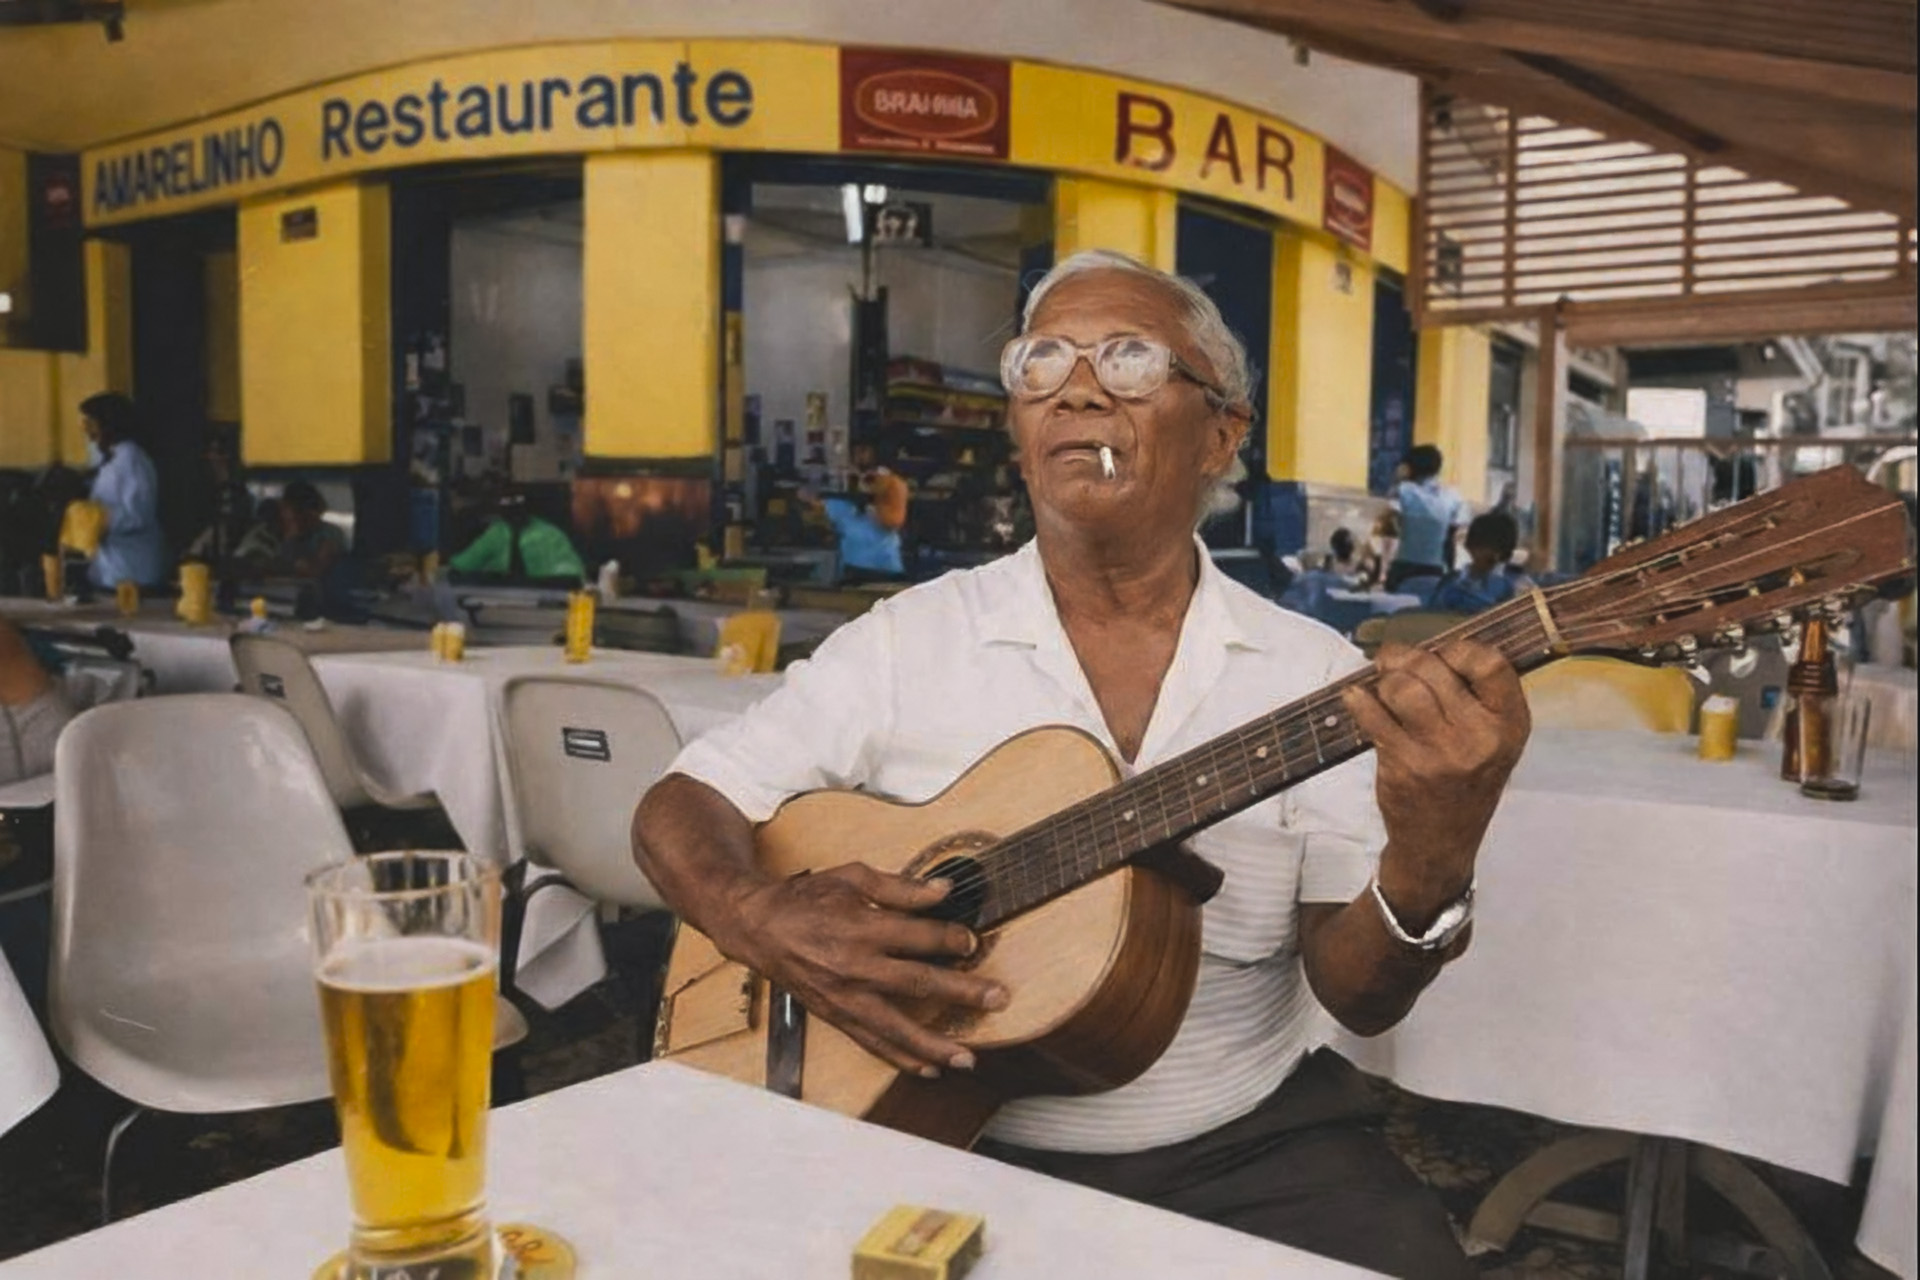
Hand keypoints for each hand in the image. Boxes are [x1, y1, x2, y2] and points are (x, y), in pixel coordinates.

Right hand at [722, 863, 1008, 1077]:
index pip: (919, 937)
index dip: (952, 940)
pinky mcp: (836, 1016)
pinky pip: (873, 1043)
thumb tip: (944, 890)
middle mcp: (855, 966)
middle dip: (962, 994)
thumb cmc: (806, 898)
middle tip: (998, 999)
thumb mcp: (852, 877)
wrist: (758, 927)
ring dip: (935, 1044)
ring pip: (897, 1027)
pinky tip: (929, 1068)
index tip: (973, 942)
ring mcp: (845, 997)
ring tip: (968, 1057)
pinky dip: (901, 1059)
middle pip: (917, 984)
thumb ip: (900, 886)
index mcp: (861, 927)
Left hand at [1341, 641, 1530, 927]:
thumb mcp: (1492, 741)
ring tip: (1381, 683)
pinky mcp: (1404, 765)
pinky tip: (1356, 698)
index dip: (1459, 649)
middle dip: (1406, 657)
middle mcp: (1480, 738)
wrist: (1441, 841)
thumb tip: (1432, 645)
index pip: (1490, 663)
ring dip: (1384, 678)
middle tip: (1392, 659)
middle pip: (1434, 668)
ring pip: (1401, 687)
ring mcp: (1441, 753)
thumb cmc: (1465, 780)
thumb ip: (1476, 697)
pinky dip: (1358, 700)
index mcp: (1510, 725)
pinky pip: (1372, 714)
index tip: (1441, 654)